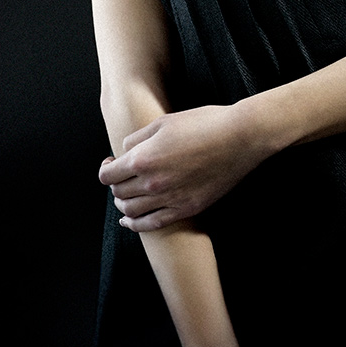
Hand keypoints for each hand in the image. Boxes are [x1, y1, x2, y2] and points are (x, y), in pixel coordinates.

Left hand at [98, 102, 267, 229]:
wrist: (239, 138)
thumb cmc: (204, 123)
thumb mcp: (164, 122)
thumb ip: (137, 138)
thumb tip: (125, 151)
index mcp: (143, 159)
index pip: (108, 175)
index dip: (105, 169)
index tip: (110, 163)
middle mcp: (152, 183)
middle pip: (118, 193)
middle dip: (115, 185)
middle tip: (121, 176)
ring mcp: (169, 199)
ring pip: (131, 211)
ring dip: (123, 205)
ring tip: (126, 196)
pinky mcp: (186, 208)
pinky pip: (152, 224)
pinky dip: (136, 225)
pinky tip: (130, 222)